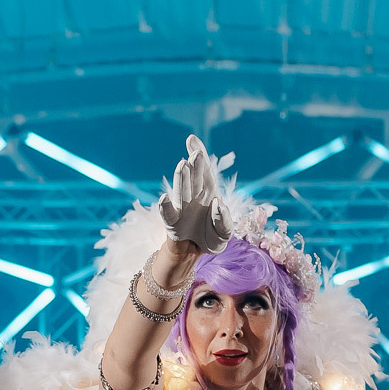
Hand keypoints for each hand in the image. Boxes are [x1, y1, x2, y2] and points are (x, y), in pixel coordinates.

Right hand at [157, 135, 229, 254]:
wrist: (196, 250)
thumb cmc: (213, 236)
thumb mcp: (225, 233)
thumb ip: (224, 221)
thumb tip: (218, 205)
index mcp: (208, 192)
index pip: (205, 171)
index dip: (199, 155)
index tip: (191, 139)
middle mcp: (193, 196)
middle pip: (194, 178)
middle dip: (195, 166)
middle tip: (195, 154)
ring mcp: (182, 207)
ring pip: (181, 191)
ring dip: (182, 179)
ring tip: (182, 166)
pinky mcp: (172, 222)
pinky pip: (168, 213)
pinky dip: (165, 206)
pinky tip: (163, 198)